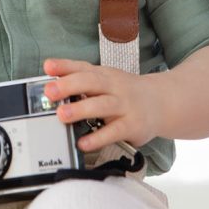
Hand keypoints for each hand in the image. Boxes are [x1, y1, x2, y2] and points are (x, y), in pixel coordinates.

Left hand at [43, 58, 161, 151]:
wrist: (161, 102)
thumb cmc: (124, 92)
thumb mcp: (104, 80)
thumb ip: (79, 78)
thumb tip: (50, 76)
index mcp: (103, 74)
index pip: (82, 67)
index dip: (64, 66)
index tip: (48, 67)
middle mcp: (114, 86)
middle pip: (91, 82)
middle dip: (69, 86)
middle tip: (49, 92)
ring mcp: (124, 105)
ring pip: (102, 105)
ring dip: (81, 110)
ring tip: (61, 115)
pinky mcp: (133, 125)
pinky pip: (114, 132)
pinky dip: (98, 138)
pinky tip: (83, 143)